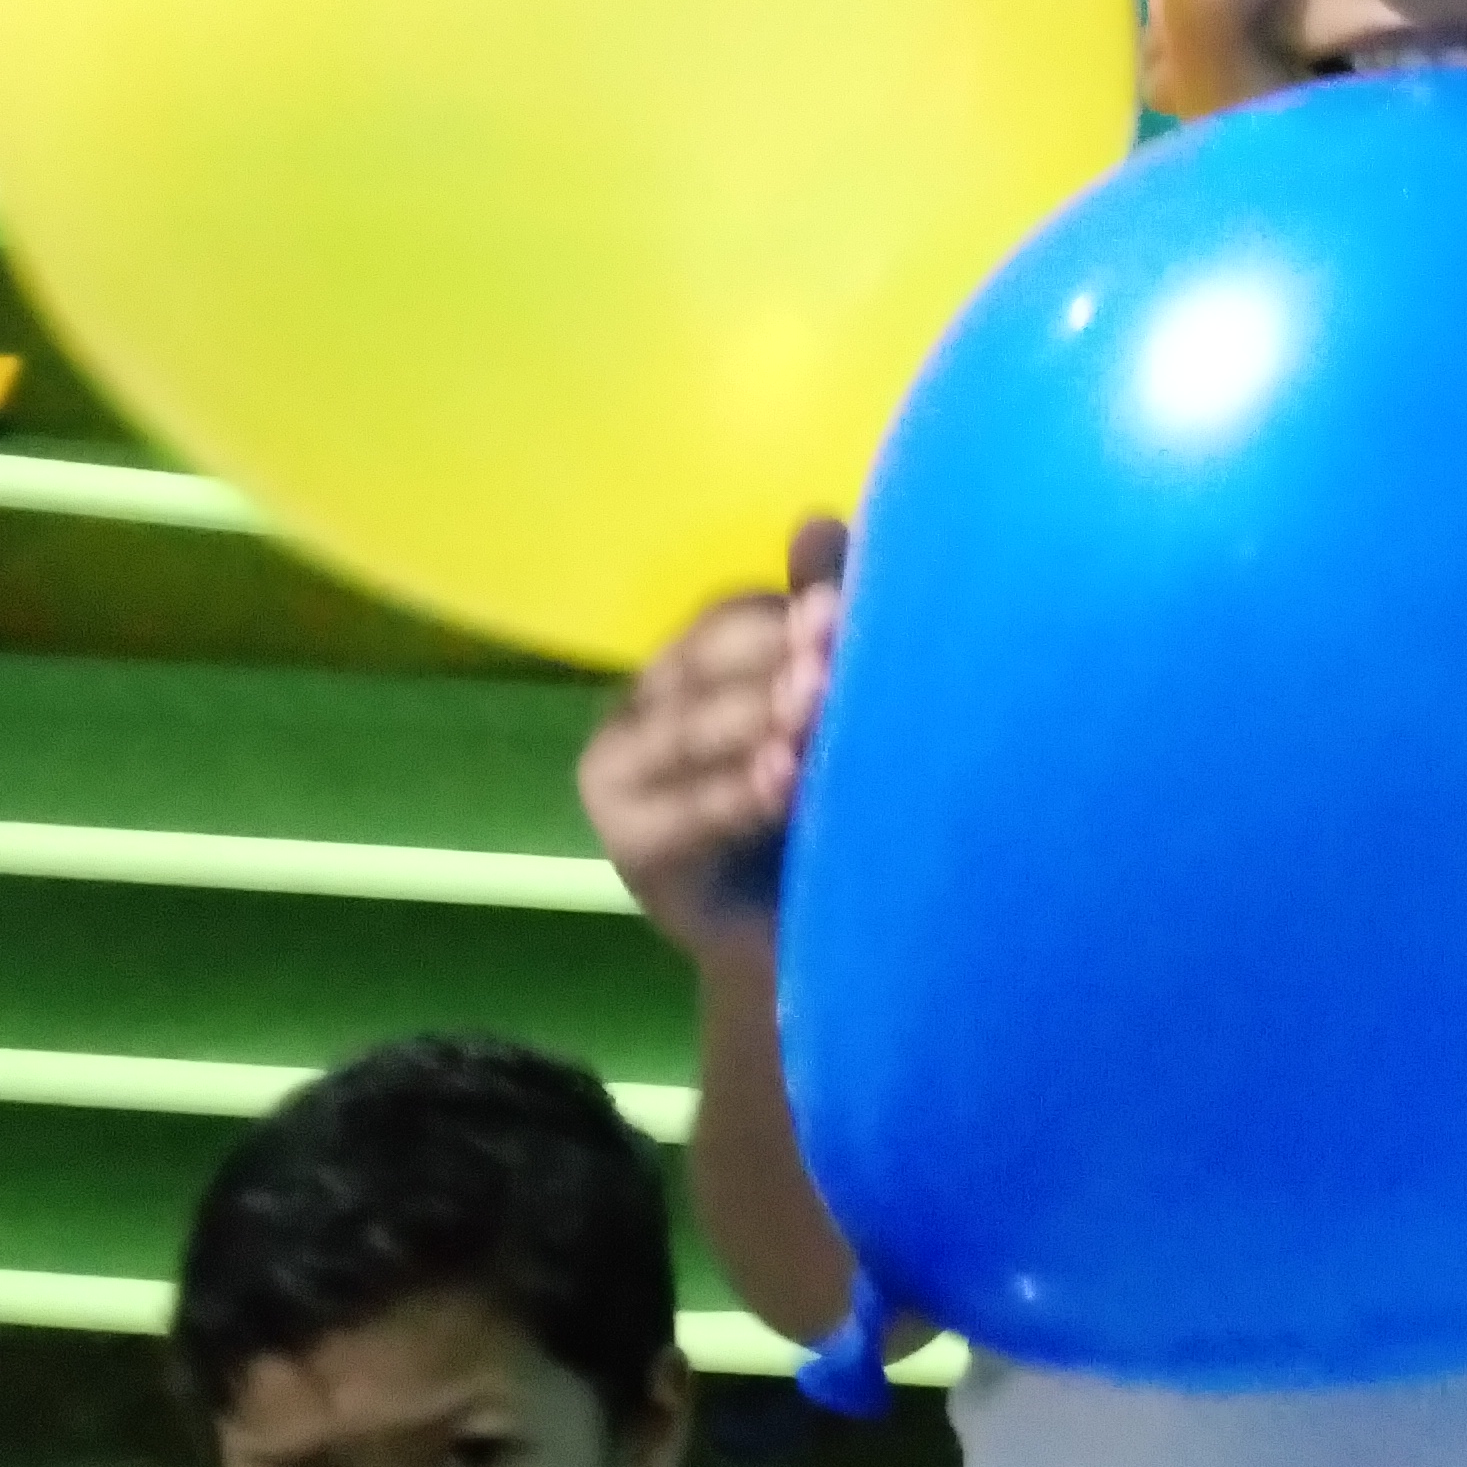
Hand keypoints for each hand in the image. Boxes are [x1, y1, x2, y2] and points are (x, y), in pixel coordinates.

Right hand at [578, 517, 846, 954]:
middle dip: (774, 660)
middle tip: (833, 657)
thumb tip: (816, 522)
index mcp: (688, 667)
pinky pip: (689, 817)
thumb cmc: (826, 812)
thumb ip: (819, 622)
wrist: (808, 944)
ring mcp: (621, 787)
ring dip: (755, 720)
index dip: (786, 612)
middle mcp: (639, 716)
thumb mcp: (832, 711)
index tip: (845, 610)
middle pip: (704, 669)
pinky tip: (784, 782)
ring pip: (691, 735)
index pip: (729, 618)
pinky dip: (736, 798)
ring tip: (814, 708)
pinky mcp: (634, 856)